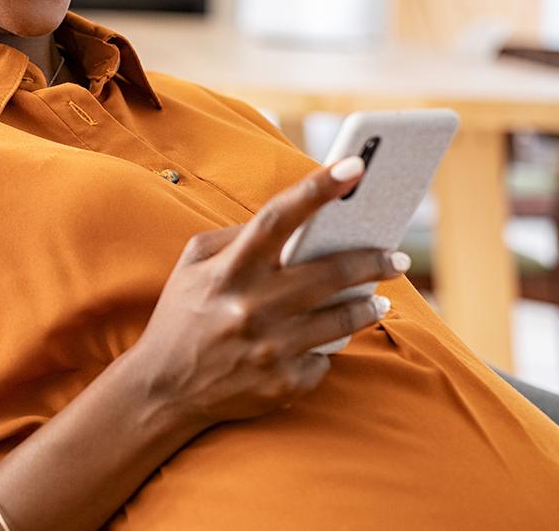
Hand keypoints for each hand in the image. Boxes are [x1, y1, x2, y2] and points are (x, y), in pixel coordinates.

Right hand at [121, 156, 408, 429]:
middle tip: (396, 255)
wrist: (162, 392)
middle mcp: (250, 306)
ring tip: (377, 297)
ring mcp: (269, 348)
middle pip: (330, 272)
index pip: (278, 218)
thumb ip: (234, 237)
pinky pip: (324, 359)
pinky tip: (323, 342)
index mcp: (228, 270)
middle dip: (372, 259)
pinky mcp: (282, 384)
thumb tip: (290, 222)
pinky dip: (327, 348)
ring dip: (368, 304)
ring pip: (342, 319)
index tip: (355, 165)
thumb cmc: (182, 317)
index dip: (317, 188)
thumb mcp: (193, 266)